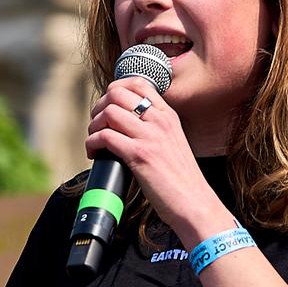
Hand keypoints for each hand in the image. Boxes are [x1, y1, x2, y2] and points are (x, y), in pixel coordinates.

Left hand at [85, 79, 226, 241]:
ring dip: (94, 126)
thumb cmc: (182, 181)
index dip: (114, 90)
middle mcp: (159, 121)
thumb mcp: (173, 144)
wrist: (195, 203)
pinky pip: (105, 137)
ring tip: (95, 140)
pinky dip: (92, 143)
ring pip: (108, 112)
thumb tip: (127, 127)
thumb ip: (155, 130)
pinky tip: (95, 153)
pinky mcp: (139, 155)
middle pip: (117, 93)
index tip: (107, 106)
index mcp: (168, 116)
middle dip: (99, 107)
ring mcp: (150, 137)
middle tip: (97, 125)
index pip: (137, 83)